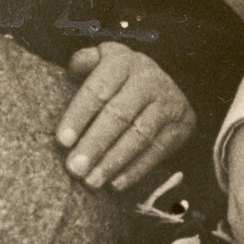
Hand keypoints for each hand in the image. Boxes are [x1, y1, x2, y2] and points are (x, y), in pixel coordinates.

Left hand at [58, 44, 195, 189]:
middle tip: (74, 169)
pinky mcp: (182, 125)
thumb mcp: (103, 60)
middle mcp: (148, 80)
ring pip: (139, 136)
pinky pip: (158, 151)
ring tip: (91, 181)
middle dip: (95, 144)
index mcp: (123, 63)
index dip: (79, 115)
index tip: (62, 141)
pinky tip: (116, 184)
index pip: (98, 89)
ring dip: (113, 161)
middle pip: (119, 115)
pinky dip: (136, 170)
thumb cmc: (120, 79)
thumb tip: (72, 69)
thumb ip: (84, 62)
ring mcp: (168, 102)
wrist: (167, 84)